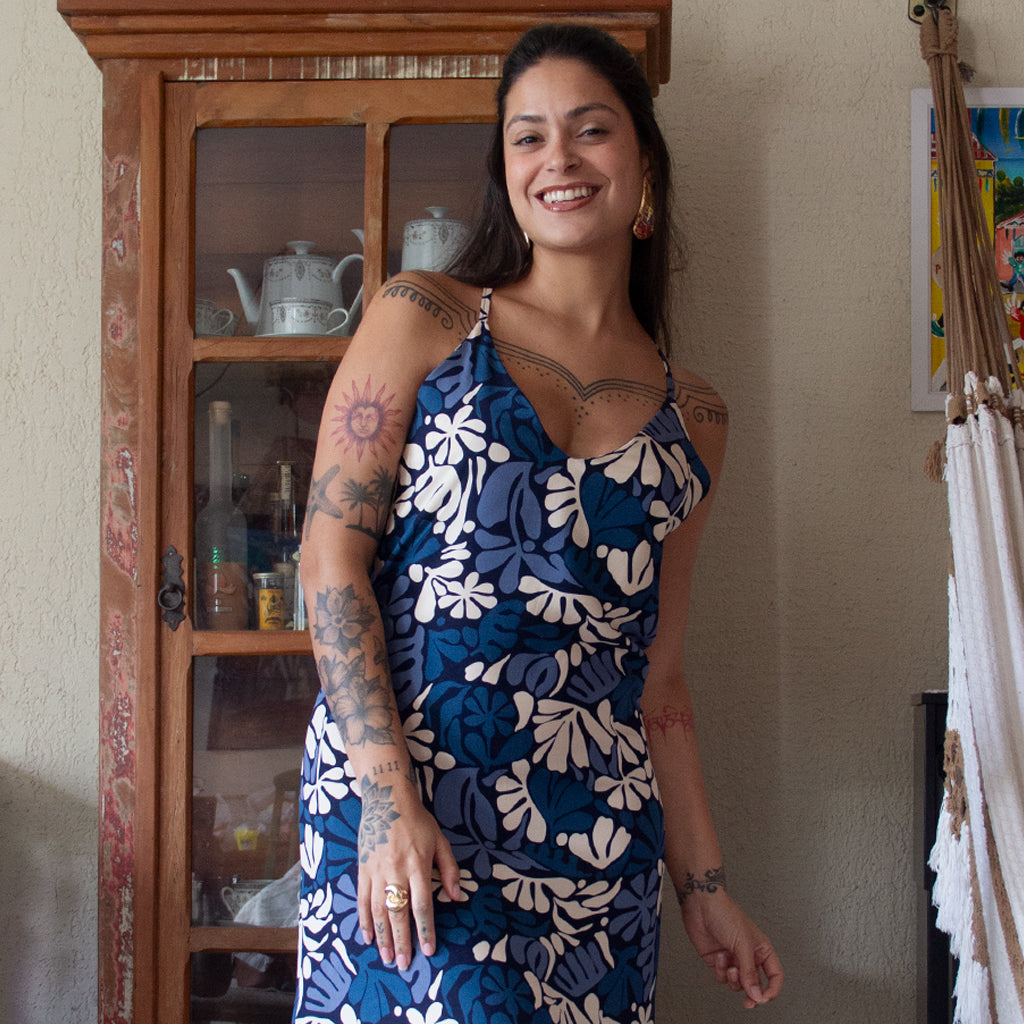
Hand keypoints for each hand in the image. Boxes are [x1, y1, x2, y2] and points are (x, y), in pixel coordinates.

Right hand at [355, 774, 461, 969]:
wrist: (387, 800)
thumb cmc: (417, 821)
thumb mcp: (440, 841)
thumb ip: (449, 869)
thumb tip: (458, 897)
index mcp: (418, 865)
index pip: (423, 904)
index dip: (425, 930)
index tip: (429, 950)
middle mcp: (396, 871)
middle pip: (399, 912)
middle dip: (402, 940)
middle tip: (404, 964)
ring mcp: (377, 871)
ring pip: (378, 910)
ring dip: (383, 936)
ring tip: (387, 957)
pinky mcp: (362, 869)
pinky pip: (362, 899)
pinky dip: (364, 920)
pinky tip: (368, 936)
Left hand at [681, 891, 782, 1008]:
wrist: (701, 905)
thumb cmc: (726, 914)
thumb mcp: (743, 944)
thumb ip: (750, 972)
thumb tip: (756, 994)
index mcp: (761, 949)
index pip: (774, 976)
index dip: (772, 990)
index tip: (763, 999)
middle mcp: (748, 956)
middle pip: (755, 984)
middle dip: (751, 992)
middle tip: (748, 1002)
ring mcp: (732, 959)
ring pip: (738, 983)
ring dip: (733, 978)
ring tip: (729, 964)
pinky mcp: (717, 961)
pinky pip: (722, 978)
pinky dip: (720, 971)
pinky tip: (718, 956)